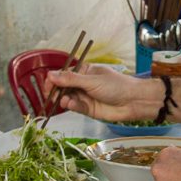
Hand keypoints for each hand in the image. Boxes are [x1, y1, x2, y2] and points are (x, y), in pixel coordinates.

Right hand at [47, 65, 163, 121]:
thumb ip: (70, 79)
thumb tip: (50, 74)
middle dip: (56, 92)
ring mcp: (85, 96)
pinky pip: (75, 107)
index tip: (47, 85)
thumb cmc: (116, 86)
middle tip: (51, 96)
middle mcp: (83, 83)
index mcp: (84, 71)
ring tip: (64, 101)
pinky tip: (71, 105)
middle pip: (63, 87)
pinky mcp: (88, 109)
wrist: (133, 102)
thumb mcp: (91, 80)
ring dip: (63, 100)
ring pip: (67, 98)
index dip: (54, 79)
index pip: (64, 74)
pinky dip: (72, 106)